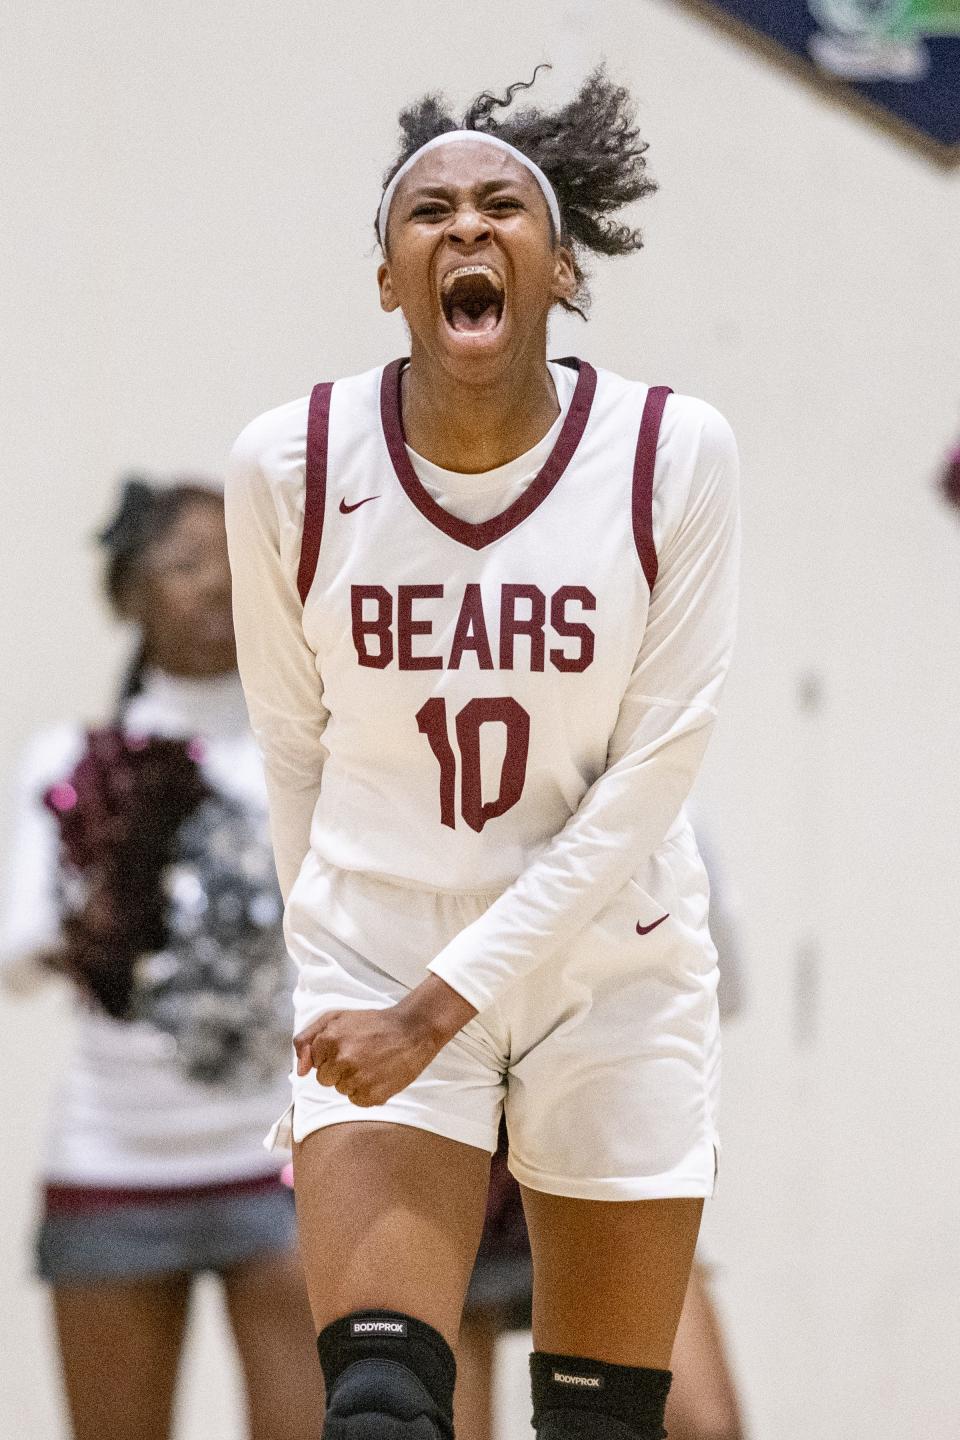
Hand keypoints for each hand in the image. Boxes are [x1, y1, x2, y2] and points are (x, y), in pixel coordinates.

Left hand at [293, 974, 477, 1107]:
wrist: (413, 1030)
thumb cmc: (373, 1023)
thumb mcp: (337, 1018)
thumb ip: (308, 1039)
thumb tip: (300, 1071)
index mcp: (329, 1038)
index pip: (315, 1062)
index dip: (331, 1055)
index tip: (348, 1045)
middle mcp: (342, 1059)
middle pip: (325, 1079)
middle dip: (339, 1069)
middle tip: (361, 1054)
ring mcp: (357, 1078)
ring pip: (341, 1090)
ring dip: (353, 1080)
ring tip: (372, 1063)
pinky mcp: (372, 1095)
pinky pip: (357, 1100)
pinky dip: (366, 1091)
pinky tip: (379, 1074)